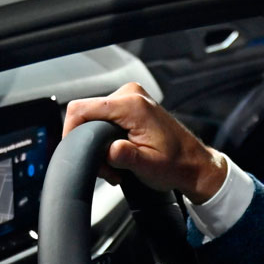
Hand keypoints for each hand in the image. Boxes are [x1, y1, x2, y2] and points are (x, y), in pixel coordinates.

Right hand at [62, 83, 227, 202]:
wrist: (193, 164)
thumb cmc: (176, 164)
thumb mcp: (148, 166)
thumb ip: (126, 157)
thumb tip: (108, 151)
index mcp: (132, 106)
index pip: (81, 109)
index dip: (70, 131)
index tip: (74, 151)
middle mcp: (130, 95)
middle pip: (86, 114)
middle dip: (89, 143)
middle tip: (107, 167)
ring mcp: (130, 97)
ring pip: (94, 118)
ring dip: (98, 143)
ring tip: (116, 164)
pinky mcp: (130, 105)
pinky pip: (105, 118)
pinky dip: (106, 138)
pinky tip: (118, 153)